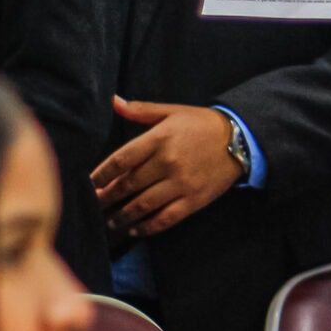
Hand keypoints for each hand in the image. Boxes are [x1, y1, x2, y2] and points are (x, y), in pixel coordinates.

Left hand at [93, 96, 243, 238]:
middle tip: (95, 204)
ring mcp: (181, 183)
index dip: (100, 175)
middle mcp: (168, 162)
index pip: (120, 160)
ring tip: (111, 221)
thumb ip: (141, 109)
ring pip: (143, 206)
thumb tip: (113, 101)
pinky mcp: (194, 199)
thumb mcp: (172, 112)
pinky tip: (135, 229)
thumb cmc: (201, 124)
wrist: (241, 138)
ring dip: (122, 216)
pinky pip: (165, 219)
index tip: (89, 183)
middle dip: (107, 197)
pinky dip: (147, 227)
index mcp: (160, 138)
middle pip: (128, 185)